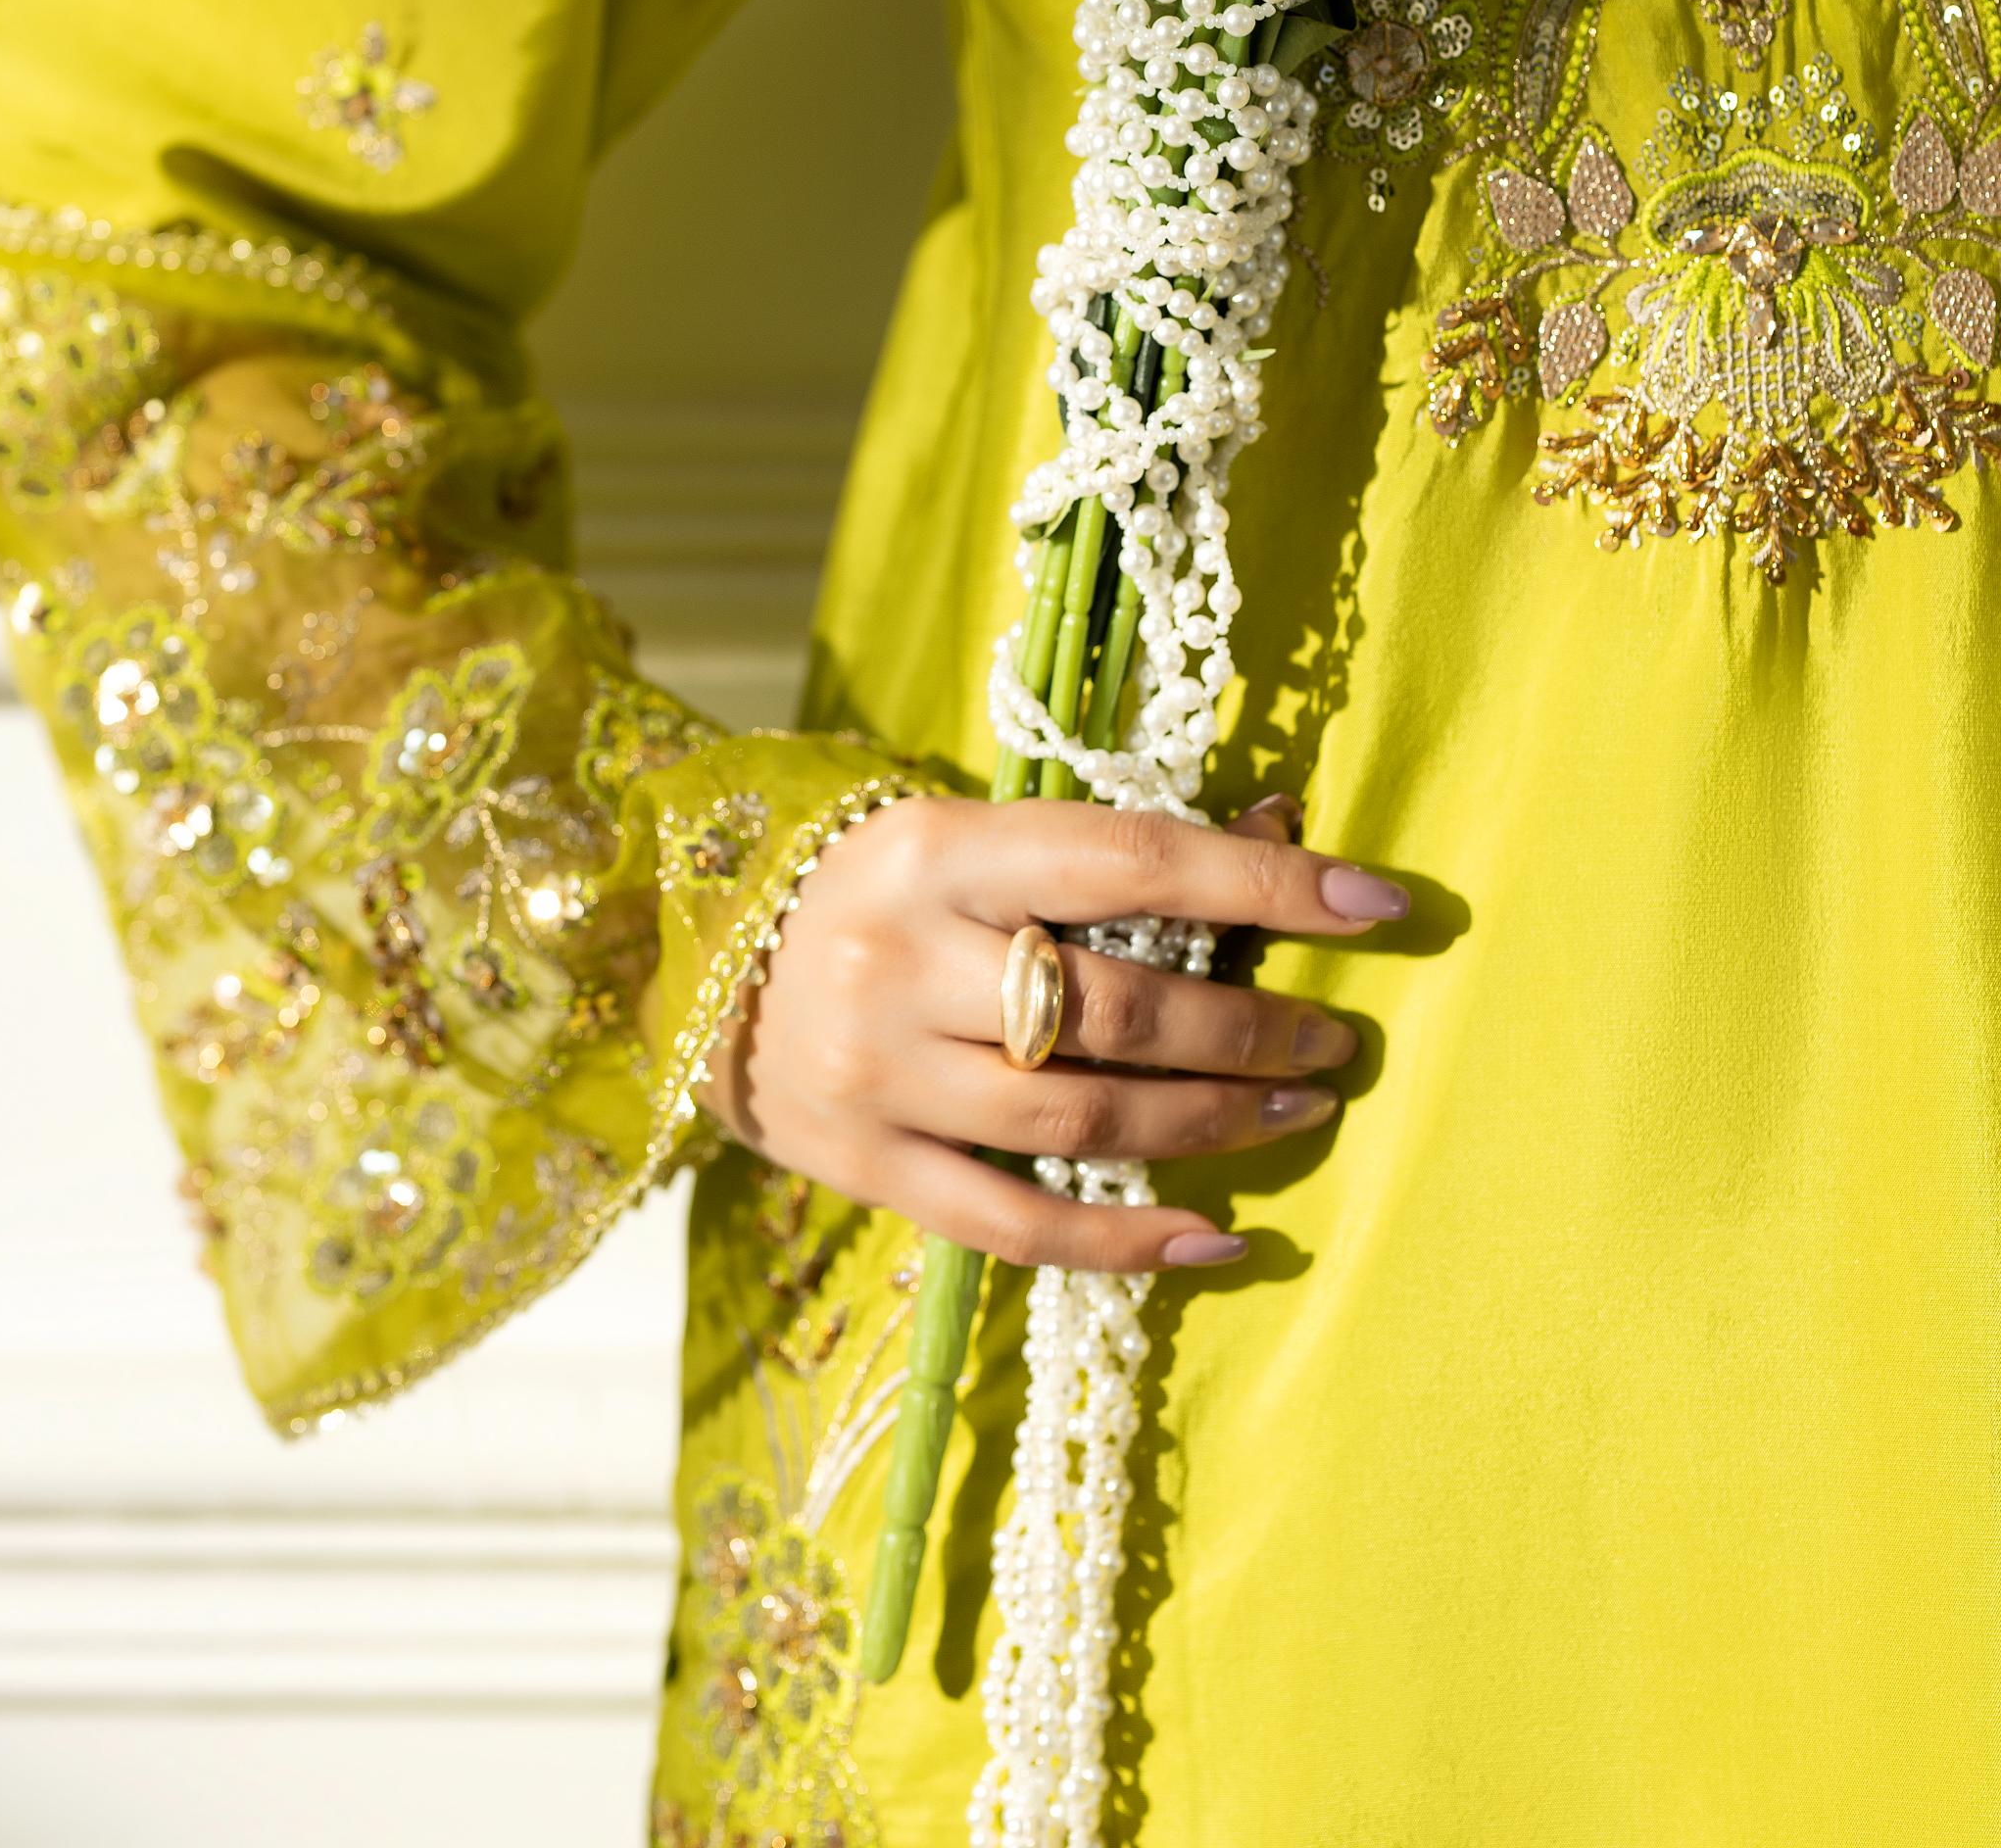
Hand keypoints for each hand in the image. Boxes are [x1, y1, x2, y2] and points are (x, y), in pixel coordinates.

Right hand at [697, 791, 1407, 1272]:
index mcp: (938, 846)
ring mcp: (876, 1072)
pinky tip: (1220, 1239)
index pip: (1129, 859)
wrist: (698, 967)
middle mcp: (902, 957)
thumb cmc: (874, 885)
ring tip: (1296, 1111)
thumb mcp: (970, 833)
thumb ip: (1108, 851)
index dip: (1262, 882)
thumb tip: (1284, 838)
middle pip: (1116, 1007)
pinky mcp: (863, 1169)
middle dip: (1250, 1027)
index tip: (1377, 901)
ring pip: (1080, 1119)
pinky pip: (1017, 1226)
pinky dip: (1129, 1244)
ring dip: (1211, 1122)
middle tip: (1335, 1041)